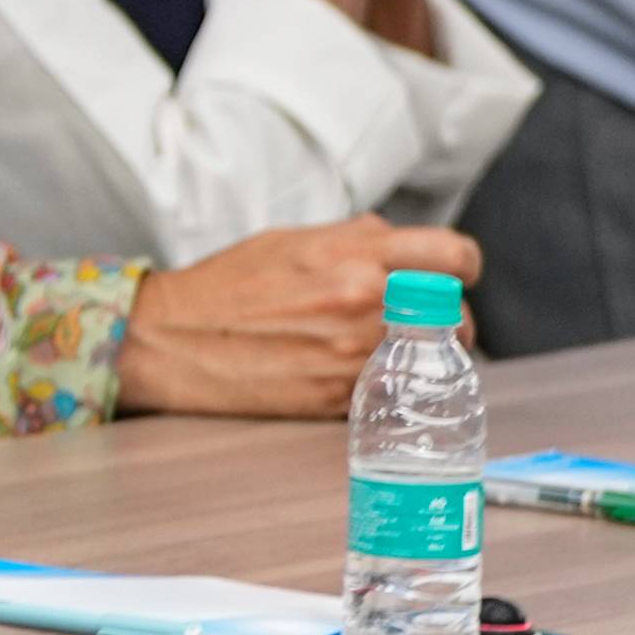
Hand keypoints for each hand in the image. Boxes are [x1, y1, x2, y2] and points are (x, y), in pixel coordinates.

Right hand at [111, 217, 482, 418]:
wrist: (172, 339)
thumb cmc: (226, 286)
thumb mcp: (291, 239)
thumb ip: (354, 239)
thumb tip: (397, 244)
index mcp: (354, 253)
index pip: (453, 256)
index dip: (462, 267)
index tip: (454, 276)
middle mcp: (363, 301)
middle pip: (458, 314)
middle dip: (450, 319)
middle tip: (427, 324)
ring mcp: (354, 352)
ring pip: (434, 359)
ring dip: (424, 356)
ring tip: (394, 352)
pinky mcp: (341, 396)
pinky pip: (395, 388)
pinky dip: (389, 384)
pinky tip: (360, 374)